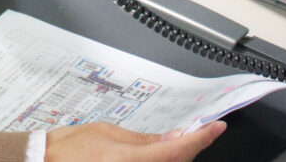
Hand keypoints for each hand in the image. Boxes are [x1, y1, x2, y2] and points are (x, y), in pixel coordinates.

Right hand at [45, 121, 225, 161]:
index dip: (202, 137)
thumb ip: (144, 139)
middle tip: (196, 130)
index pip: (179, 149)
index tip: (216, 127)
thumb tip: (172, 137)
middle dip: (189, 147)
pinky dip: (162, 161)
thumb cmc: (69, 149)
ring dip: (176, 155)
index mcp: (133, 159)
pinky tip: (160, 153)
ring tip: (176, 140)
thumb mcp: (107, 132)